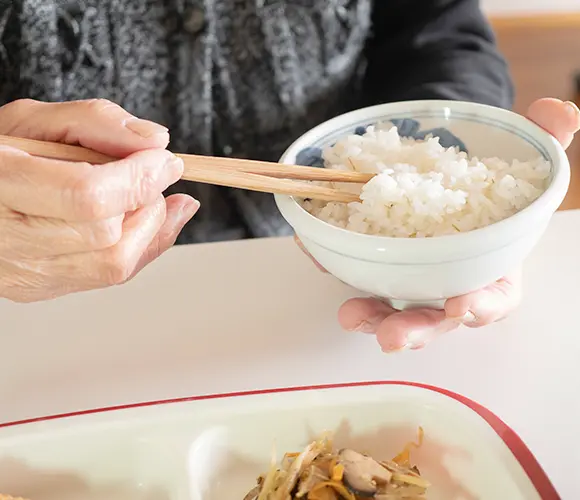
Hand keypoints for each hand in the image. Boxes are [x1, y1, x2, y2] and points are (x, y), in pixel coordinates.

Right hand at [0, 99, 198, 302]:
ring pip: (115, 264)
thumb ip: (95, 122)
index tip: (164, 161)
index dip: (138, 179)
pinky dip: (137, 245)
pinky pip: (107, 276)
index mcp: (0, 185)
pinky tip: (139, 218)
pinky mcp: (38, 288)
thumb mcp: (34, 121)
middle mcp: (8, 240)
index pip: (89, 196)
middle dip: (146, 201)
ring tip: (143, 196)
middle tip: (149, 175)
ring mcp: (23, 273)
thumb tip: (155, 140)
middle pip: (107, 235)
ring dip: (148, 227)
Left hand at [298, 98, 579, 351]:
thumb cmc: (490, 180)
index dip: (483, 307)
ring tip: (350, 315)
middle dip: (416, 328)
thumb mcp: (522, 157)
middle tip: (392, 336)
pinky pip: (363, 278)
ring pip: (395, 309)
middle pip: (436, 317)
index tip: (461, 306)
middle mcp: (451, 282)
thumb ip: (546, 139)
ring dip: (373, 317)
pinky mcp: (383, 267)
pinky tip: (319, 257)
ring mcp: (414, 280)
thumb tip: (559, 111)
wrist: (451, 174)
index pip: (496, 298)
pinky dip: (341, 270)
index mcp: (493, 267)